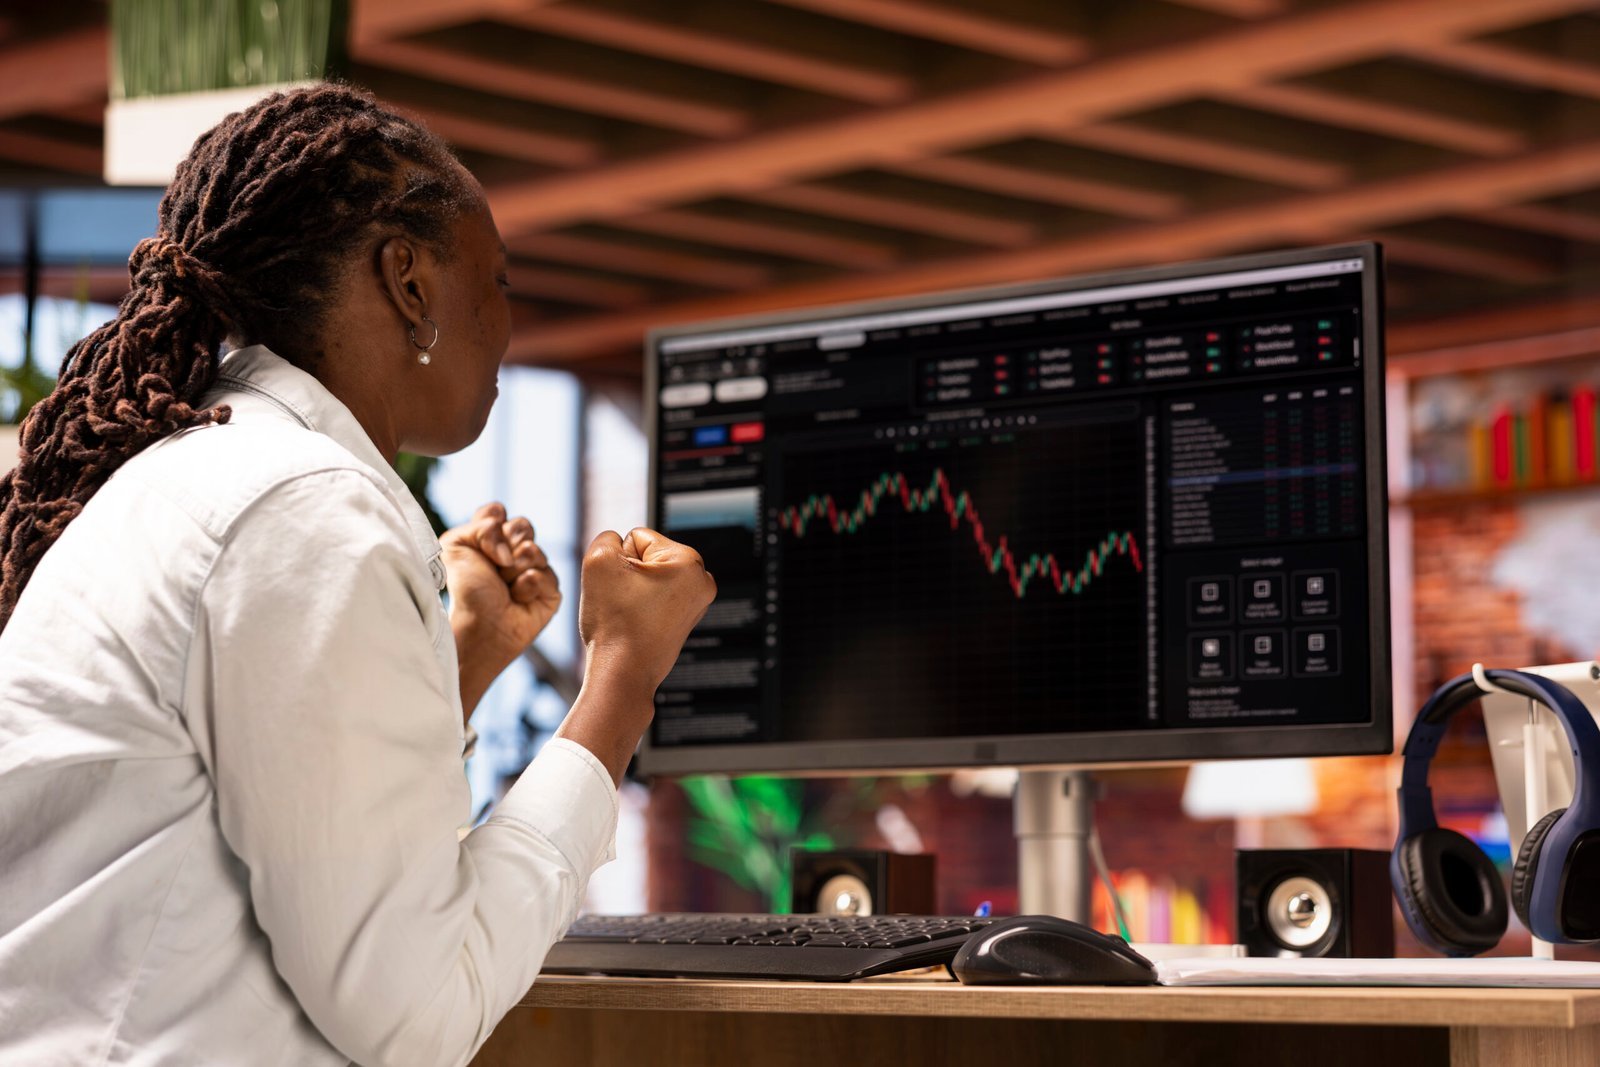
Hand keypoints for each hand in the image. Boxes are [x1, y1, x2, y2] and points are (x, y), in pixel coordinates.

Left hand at [442, 502, 560, 714]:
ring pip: (534, 550)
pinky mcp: (551, 590)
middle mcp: (515, 551)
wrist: (479, 625)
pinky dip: (527, 587)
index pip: (498, 511)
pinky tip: (518, 600)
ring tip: (504, 588)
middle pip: (523, 524)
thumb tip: (513, 546)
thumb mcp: (456, 546)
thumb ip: (481, 525)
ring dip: (513, 570)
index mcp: (491, 538)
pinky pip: (545, 574)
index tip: (481, 545)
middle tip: (495, 567)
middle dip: (505, 545)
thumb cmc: (466, 590)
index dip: (491, 525)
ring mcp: (536, 569)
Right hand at [578, 527, 716, 700]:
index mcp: (689, 562)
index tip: (622, 588)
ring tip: (629, 614)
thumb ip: (607, 538)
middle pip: (647, 557)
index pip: (637, 538)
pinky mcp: (683, 621)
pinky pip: (653, 600)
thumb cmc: (615, 624)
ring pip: (647, 579)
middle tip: (625, 603)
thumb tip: (619, 545)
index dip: (619, 560)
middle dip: (629, 575)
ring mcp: (695, 603)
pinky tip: (635, 624)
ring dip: (632, 591)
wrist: (622, 674)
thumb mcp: (598, 561)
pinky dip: (640, 608)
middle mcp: (701, 582)